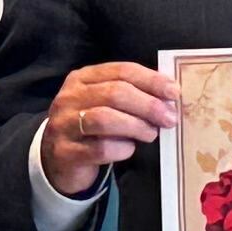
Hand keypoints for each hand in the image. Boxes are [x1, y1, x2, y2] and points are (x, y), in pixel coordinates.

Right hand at [40, 63, 178, 200]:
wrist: (57, 160)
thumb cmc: (91, 126)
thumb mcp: (105, 103)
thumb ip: (131, 94)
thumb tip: (170, 95)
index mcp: (82, 78)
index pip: (122, 71)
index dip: (151, 80)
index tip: (174, 92)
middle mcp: (69, 97)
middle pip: (115, 93)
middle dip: (148, 105)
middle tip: (169, 118)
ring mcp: (63, 124)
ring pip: (105, 119)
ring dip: (136, 126)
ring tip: (151, 133)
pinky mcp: (66, 152)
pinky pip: (101, 148)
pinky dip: (123, 148)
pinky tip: (129, 149)